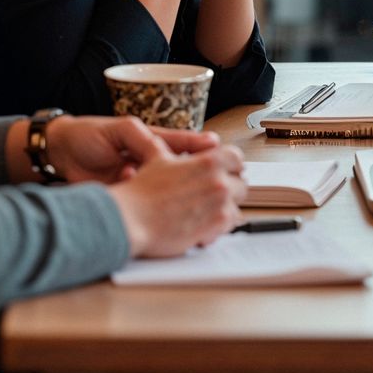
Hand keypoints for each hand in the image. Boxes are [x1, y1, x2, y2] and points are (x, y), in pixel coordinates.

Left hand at [40, 115, 222, 186]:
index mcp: (151, 143)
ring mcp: (141, 182)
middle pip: (181, 170)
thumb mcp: (114, 129)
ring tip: (182, 193)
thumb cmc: (87, 135)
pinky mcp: (128, 198)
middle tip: (208, 176)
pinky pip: (146, 204)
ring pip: (167, 190)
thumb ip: (135, 133)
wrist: (59, 154)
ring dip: (174, 192)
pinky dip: (152, 206)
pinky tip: (152, 203)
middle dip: (195, 175)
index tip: (214, 147)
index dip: (198, 147)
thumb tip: (154, 143)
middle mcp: (150, 163)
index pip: (181, 145)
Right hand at [114, 144, 247, 259]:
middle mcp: (219, 181)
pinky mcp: (216, 226)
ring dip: (223, 211)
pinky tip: (202, 229)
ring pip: (236, 207)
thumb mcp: (156, 159)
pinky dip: (217, 229)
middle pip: (241, 185)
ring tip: (205, 215)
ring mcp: (220, 205)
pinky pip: (228, 227)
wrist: (131, 220)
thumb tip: (174, 143)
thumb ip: (172, 149)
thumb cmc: (141, 191)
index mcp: (208, 161)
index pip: (236, 158)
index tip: (224, 173)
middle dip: (229, 191)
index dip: (230, 166)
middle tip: (214, 197)